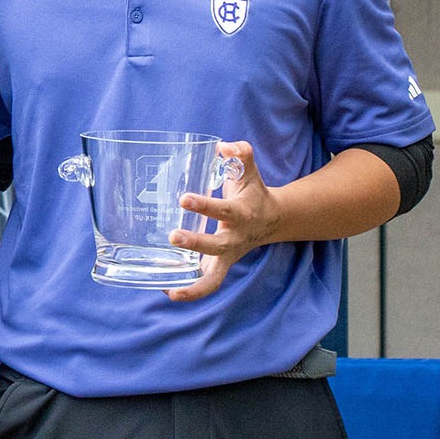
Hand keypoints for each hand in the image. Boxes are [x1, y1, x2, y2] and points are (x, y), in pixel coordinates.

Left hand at [166, 141, 277, 302]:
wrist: (272, 220)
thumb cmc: (252, 193)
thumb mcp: (250, 172)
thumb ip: (241, 154)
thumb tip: (223, 146)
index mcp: (241, 214)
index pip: (223, 210)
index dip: (205, 205)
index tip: (184, 198)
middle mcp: (235, 239)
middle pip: (217, 247)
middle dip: (196, 243)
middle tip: (172, 236)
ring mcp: (227, 257)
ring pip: (214, 278)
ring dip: (193, 285)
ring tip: (168, 286)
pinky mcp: (220, 267)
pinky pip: (207, 284)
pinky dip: (190, 292)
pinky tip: (167, 290)